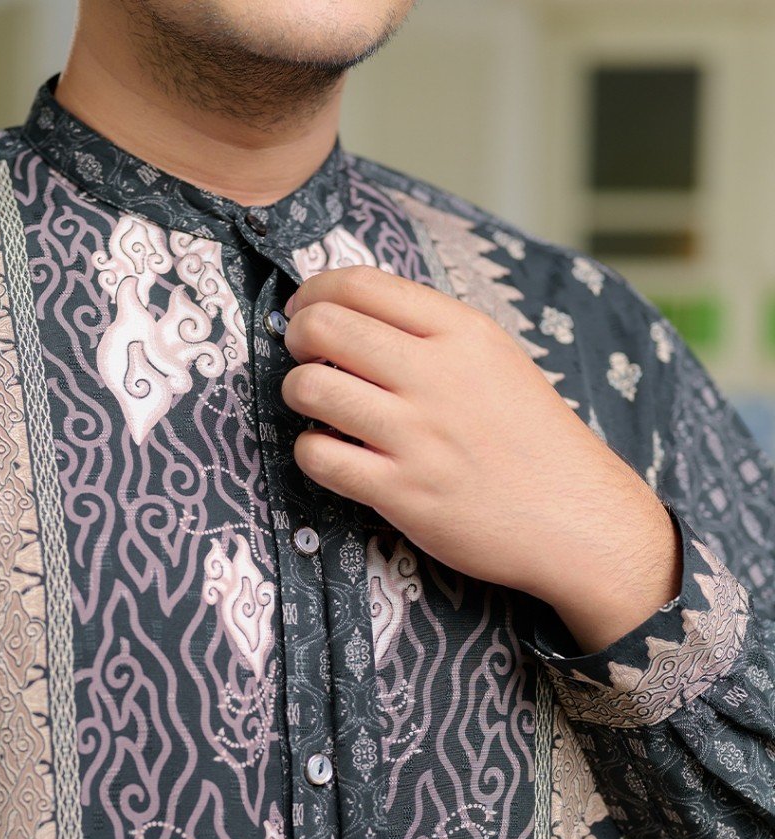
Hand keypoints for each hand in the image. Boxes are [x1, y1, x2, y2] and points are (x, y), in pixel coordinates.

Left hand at [280, 266, 680, 654]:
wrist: (577, 519)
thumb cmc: (530, 438)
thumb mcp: (497, 360)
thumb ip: (432, 333)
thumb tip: (351, 312)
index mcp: (462, 332)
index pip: (360, 284)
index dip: (314, 293)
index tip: (306, 310)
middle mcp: (437, 376)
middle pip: (323, 326)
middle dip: (296, 336)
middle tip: (304, 356)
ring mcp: (417, 436)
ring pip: (309, 387)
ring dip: (296, 392)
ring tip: (317, 404)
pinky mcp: (401, 492)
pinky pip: (317, 455)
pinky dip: (309, 449)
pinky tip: (331, 452)